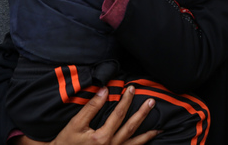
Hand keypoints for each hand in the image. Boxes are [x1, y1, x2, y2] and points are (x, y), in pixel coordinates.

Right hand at [11, 86, 157, 144]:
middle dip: (143, 113)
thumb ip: (90, 107)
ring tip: (161, 126)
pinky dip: (142, 144)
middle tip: (152, 101)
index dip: (126, 100)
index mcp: (102, 137)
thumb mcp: (75, 124)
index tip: (131, 88)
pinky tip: (148, 139)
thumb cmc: (66, 142)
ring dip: (149, 134)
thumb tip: (104, 90)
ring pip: (135, 142)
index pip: (119, 114)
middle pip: (131, 127)